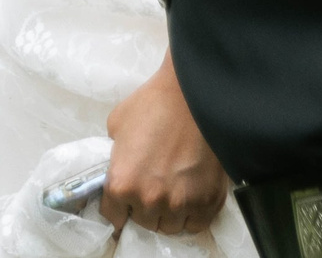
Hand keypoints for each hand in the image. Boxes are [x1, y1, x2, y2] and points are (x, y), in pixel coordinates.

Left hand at [102, 52, 227, 236]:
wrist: (193, 96)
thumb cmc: (152, 104)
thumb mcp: (117, 125)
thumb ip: (116, 154)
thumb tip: (122, 165)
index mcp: (122, 184)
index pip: (113, 216)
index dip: (118, 207)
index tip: (124, 201)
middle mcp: (150, 201)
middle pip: (143, 222)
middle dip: (144, 207)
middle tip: (152, 188)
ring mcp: (181, 204)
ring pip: (170, 226)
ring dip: (169, 213)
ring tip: (173, 192)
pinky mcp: (208, 202)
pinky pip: (196, 224)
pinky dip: (192, 215)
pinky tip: (190, 198)